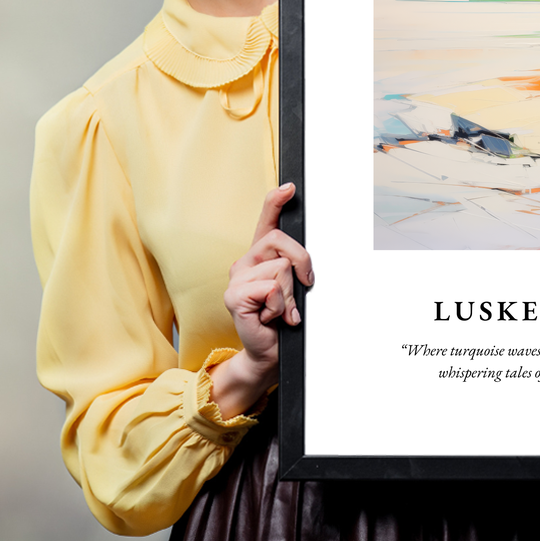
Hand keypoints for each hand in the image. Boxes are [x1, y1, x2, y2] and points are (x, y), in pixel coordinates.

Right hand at [209, 183, 313, 417]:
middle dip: (302, 263)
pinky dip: (280, 306)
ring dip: (290, 294)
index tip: (290, 187)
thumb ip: (295, 268)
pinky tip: (271, 317)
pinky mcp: (234, 296)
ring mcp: (236, 278)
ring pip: (281, 268)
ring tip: (281, 310)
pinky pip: (271, 288)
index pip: (266, 221)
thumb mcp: (294, 287)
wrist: (270, 352)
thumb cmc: (283, 319)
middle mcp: (245, 262)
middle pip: (281, 241)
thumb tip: (305, 260)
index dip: (276, 201)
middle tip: (303, 287)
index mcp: (260, 256)